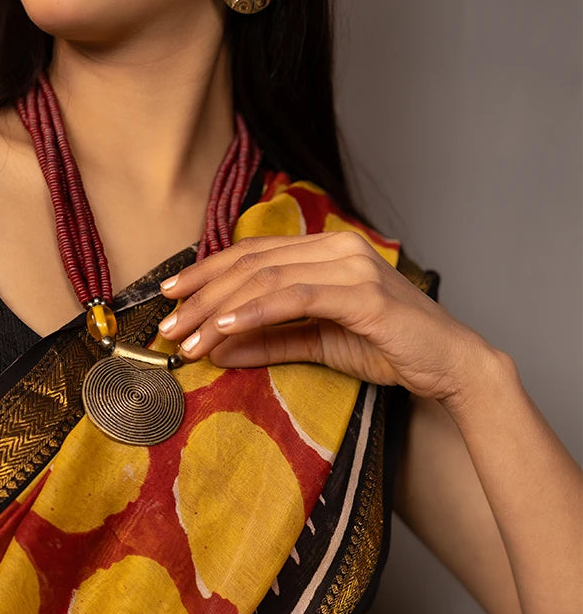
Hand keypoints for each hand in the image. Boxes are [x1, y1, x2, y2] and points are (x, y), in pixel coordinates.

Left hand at [157, 231, 489, 403]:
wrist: (446, 365)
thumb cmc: (388, 349)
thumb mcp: (317, 345)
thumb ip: (268, 342)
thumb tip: (217, 348)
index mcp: (325, 252)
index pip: (253, 255)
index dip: (206, 273)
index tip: (169, 297)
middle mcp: (336, 248)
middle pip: (251, 264)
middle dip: (201, 296)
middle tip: (166, 327)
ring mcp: (350, 267)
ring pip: (266, 278)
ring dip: (218, 310)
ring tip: (186, 339)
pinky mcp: (361, 295)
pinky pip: (295, 298)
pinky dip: (253, 313)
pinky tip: (223, 330)